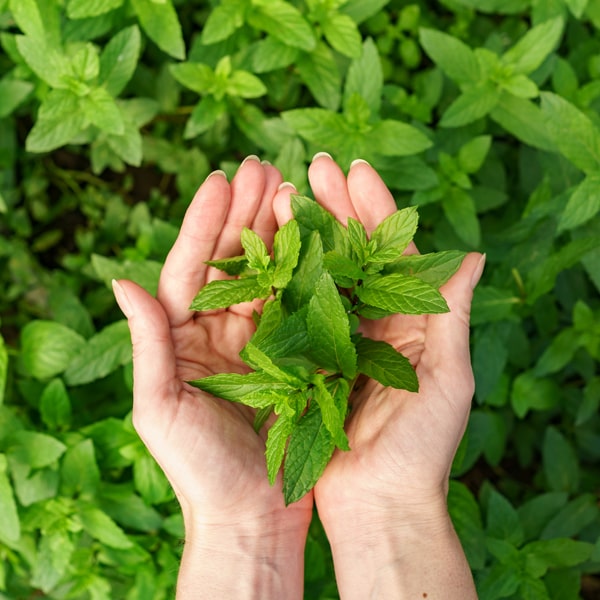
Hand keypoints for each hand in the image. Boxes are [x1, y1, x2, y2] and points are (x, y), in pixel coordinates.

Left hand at [113, 157, 311, 598]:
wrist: (250, 514)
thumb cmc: (198, 470)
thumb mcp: (161, 407)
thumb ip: (147, 343)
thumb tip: (121, 280)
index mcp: (183, 338)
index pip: (190, 268)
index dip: (205, 223)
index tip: (221, 179)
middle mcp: (219, 331)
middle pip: (232, 261)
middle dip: (246, 212)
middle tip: (264, 165)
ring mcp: (259, 340)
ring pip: (268, 274)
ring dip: (278, 231)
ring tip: (290, 186)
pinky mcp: (293, 356)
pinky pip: (298, 305)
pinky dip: (306, 270)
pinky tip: (318, 238)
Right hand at [274, 154, 482, 598]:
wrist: (377, 502)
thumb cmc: (421, 447)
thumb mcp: (448, 379)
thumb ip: (453, 315)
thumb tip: (473, 254)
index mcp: (410, 320)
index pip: (393, 251)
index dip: (375, 209)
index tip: (354, 169)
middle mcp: (372, 322)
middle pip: (354, 253)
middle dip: (336, 207)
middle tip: (314, 165)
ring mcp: (337, 338)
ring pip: (320, 274)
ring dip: (305, 234)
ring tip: (285, 191)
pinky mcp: (307, 360)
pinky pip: (294, 312)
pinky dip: (283, 280)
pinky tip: (267, 247)